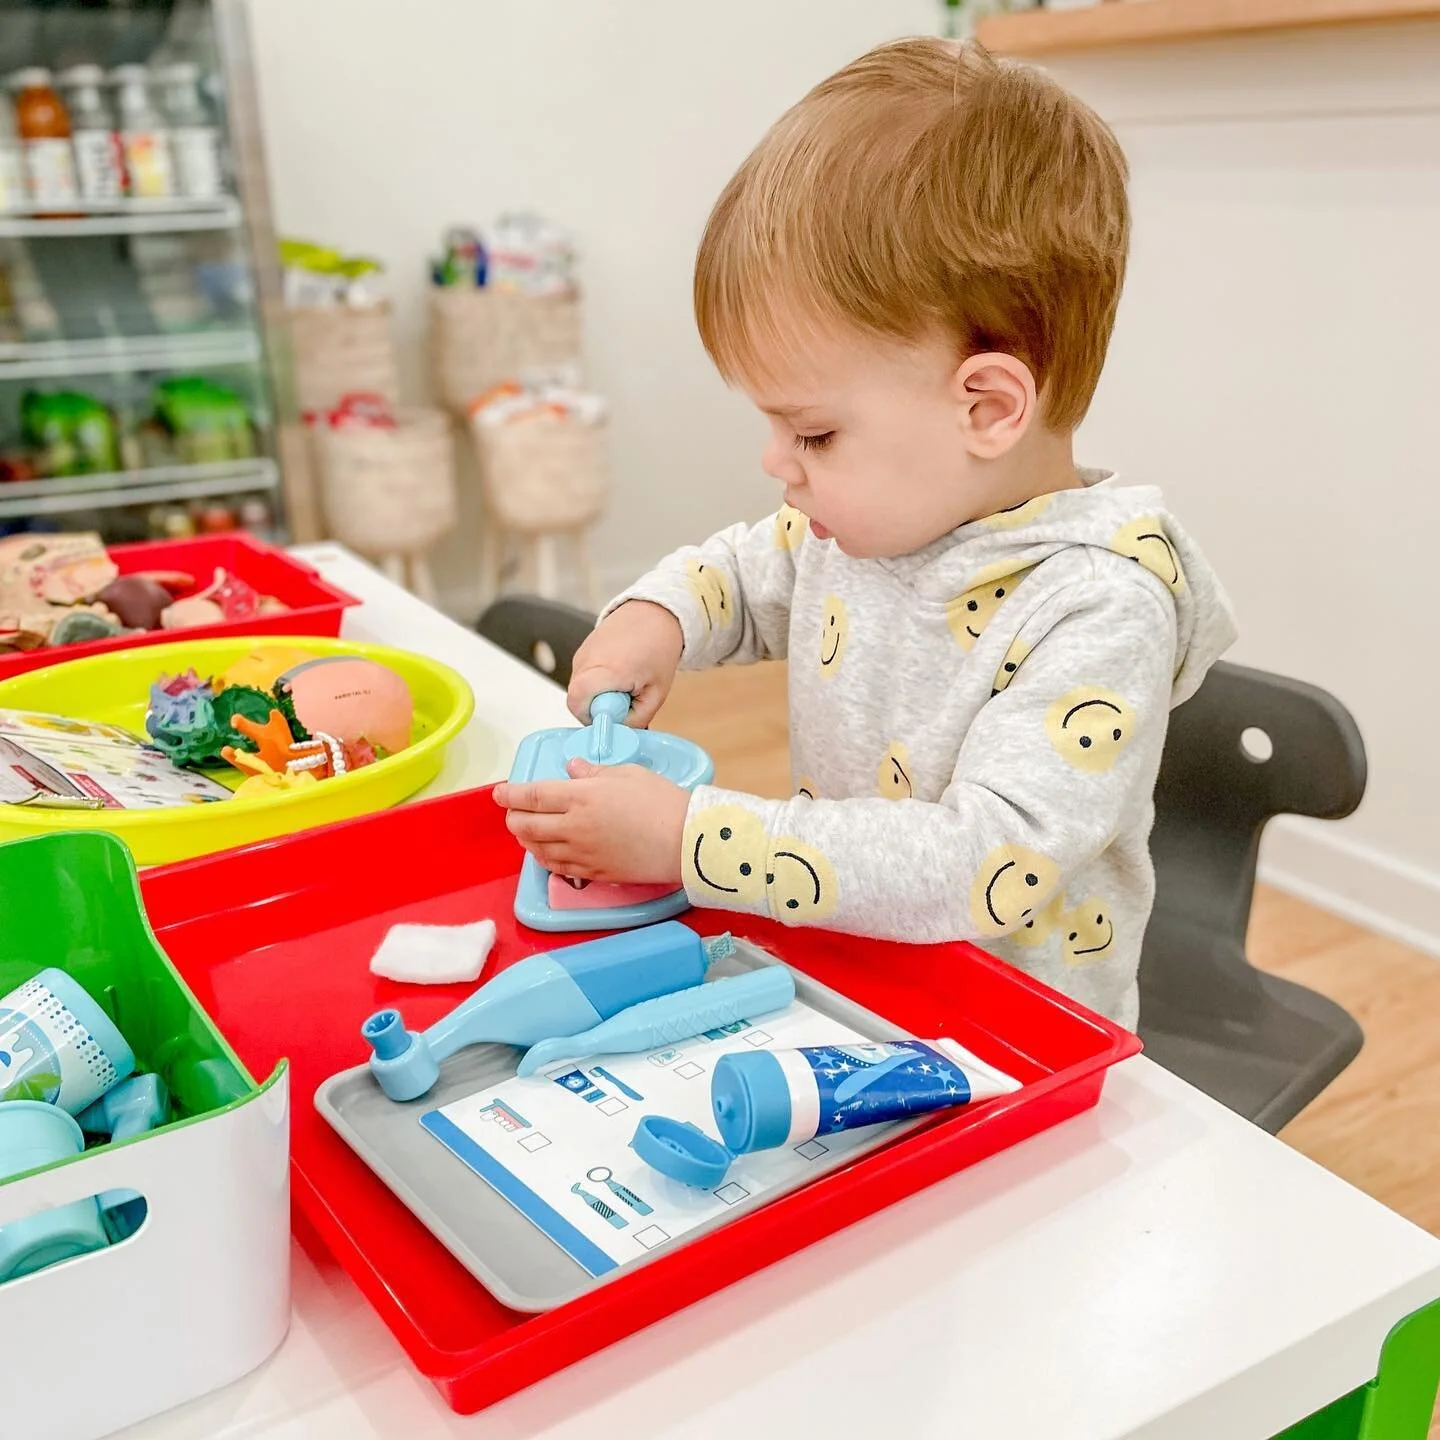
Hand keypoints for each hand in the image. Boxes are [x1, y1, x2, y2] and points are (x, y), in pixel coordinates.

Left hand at [493, 759, 688, 884]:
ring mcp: (582, 853)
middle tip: (512, 812)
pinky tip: (545, 853)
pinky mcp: (593, 872)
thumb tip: (573, 769)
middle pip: (528, 825)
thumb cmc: (661, 801)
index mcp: (581, 797)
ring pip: (538, 849)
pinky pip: (557, 867)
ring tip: (525, 832)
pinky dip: (544, 858)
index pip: (533, 795)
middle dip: (513, 818)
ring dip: (526, 840)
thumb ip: (593, 773)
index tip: (500, 793)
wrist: (685, 841)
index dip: (511, 794)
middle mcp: (574, 826)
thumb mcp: (627, 773)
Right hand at [567, 601, 682, 727]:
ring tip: (624, 684)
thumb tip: (621, 734)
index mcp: (607, 671)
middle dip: (599, 709)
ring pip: (580, 689)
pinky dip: (597, 682)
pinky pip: (583, 677)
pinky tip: (619, 674)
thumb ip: (637, 719)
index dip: (594, 720)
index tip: (614, 719)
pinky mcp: (582, 651)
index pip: (578, 706)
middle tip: (623, 702)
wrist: (656, 613)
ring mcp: (581, 654)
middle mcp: (587, 661)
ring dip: (598, 695)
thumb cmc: (659, 648)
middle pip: (578, 701)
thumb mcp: (656, 692)